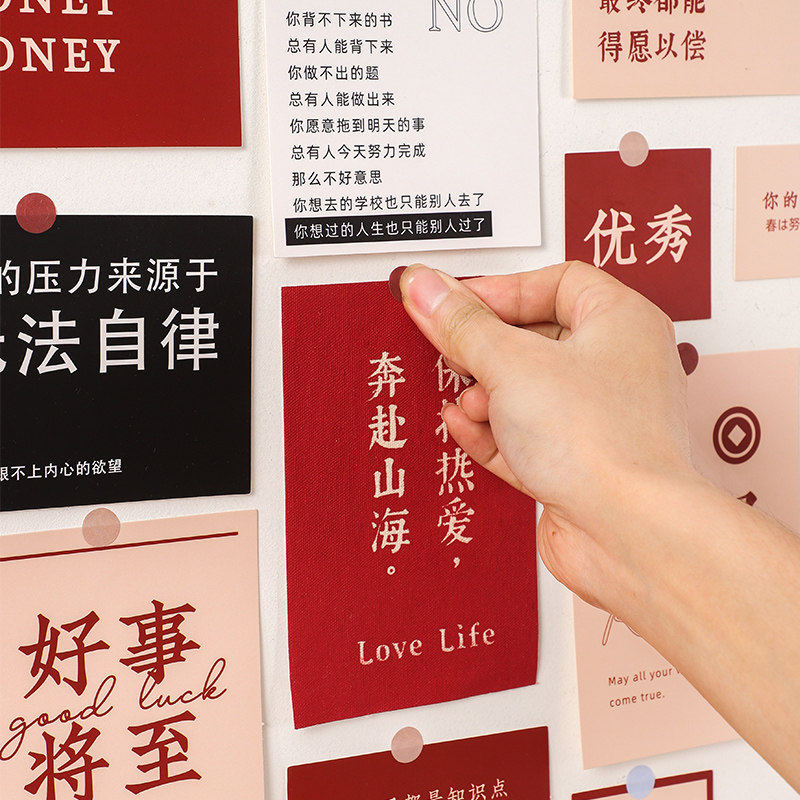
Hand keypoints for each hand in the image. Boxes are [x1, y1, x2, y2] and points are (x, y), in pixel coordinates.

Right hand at [397, 261, 697, 610]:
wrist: (629, 533)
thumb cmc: (603, 442)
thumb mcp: (511, 364)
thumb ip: (462, 325)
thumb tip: (426, 287)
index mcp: (620, 323)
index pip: (555, 283)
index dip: (500, 290)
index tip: (455, 302)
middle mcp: (616, 368)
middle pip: (536, 339)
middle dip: (486, 349)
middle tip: (451, 348)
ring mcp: (596, 419)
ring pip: (527, 391)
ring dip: (486, 394)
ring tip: (468, 401)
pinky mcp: (576, 464)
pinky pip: (526, 436)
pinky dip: (492, 430)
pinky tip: (465, 426)